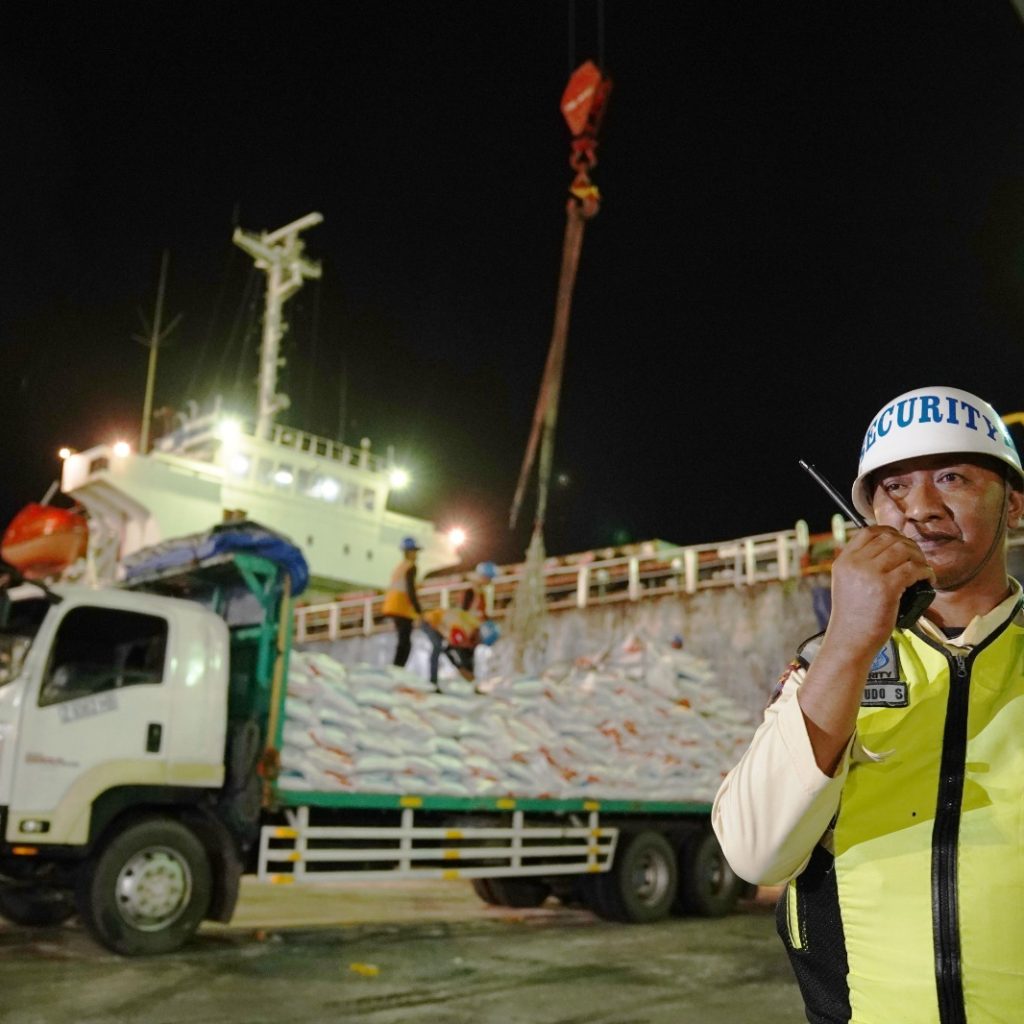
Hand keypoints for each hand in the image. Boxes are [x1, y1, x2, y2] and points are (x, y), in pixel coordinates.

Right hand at [828, 525, 933, 655]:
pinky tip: (928, 580)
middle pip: (889, 538)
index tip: (901, 543)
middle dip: (908, 545)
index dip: (889, 533)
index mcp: (844, 561)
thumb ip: (860, 565)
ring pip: (903, 550)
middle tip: (917, 559)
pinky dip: (926, 572)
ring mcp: (869, 574)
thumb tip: (889, 550)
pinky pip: (913, 569)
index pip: (868, 532)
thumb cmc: (853, 616)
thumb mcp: (847, 583)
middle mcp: (855, 563)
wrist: (850, 640)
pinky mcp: (886, 587)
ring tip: (923, 570)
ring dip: (919, 557)